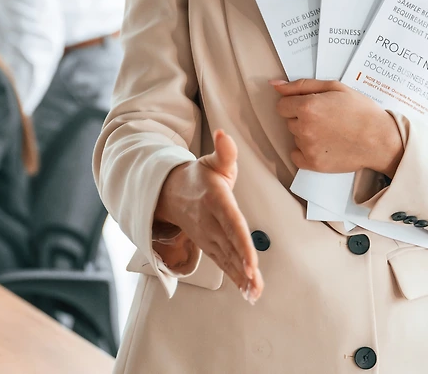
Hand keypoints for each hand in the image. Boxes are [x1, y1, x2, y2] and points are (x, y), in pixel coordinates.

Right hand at [153, 130, 262, 302]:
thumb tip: (223, 134)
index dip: (241, 243)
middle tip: (256, 286)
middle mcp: (211, 222)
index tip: (250, 261)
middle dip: (242, 268)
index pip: (232, 223)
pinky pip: (223, 264)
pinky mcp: (209, 245)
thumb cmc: (200, 176)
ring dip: (240, 278)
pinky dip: (235, 279)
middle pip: (229, 247)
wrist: (171, 193)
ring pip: (226, 259)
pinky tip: (248, 292)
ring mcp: (208, 236)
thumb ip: (224, 151)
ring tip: (254, 294)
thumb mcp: (213, 161)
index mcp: (216, 200)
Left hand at [273, 79, 403, 174]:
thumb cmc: (361, 111)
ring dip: (307, 134)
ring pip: (295, 137)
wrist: (380, 139)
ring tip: (331, 132)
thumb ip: (301, 85)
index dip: (296, 104)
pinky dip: (306, 151)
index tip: (313, 106)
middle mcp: (303, 128)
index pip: (282, 105)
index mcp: (307, 107)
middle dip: (303, 118)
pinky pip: (296, 155)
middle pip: (290, 121)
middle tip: (327, 118)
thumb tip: (274, 84)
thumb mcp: (334, 87)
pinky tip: (324, 146)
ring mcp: (307, 147)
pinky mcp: (313, 164)